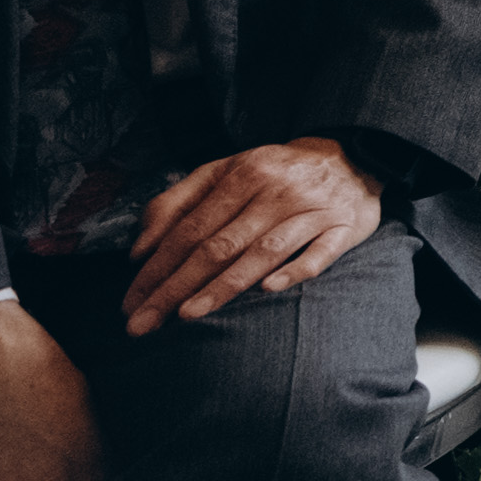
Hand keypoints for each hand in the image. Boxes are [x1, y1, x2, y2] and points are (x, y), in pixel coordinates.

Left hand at [124, 134, 384, 334]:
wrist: (351, 157)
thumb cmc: (274, 173)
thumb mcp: (223, 171)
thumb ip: (176, 203)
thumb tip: (139, 250)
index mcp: (241, 175)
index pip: (189, 229)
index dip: (156, 268)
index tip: (130, 303)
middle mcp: (275, 191)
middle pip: (218, 245)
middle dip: (175, 287)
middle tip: (142, 323)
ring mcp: (311, 210)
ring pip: (262, 252)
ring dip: (224, 285)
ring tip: (188, 314)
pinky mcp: (343, 227)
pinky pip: (320, 253)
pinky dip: (295, 270)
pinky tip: (269, 290)